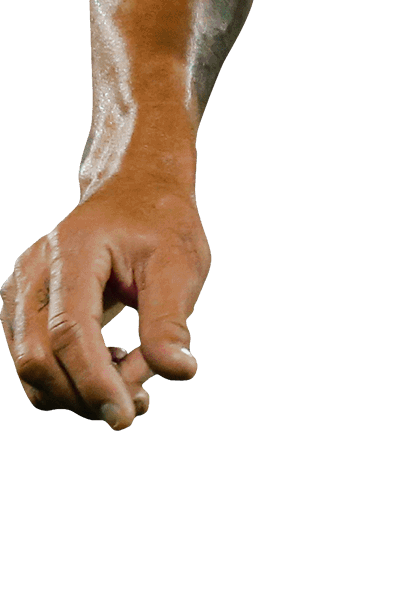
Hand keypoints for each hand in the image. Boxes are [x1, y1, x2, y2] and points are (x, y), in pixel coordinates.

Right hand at [3, 174, 208, 430]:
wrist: (132, 191)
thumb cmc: (159, 224)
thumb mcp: (180, 262)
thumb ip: (171, 319)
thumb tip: (178, 372)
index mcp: (72, 250)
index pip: (70, 331)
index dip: (94, 381)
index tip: (125, 418)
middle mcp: (33, 271)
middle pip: (39, 359)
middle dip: (86, 396)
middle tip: (139, 407)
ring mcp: (19, 291)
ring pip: (32, 369)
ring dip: (78, 393)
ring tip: (133, 380)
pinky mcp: (19, 311)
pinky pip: (35, 362)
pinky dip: (70, 380)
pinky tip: (113, 362)